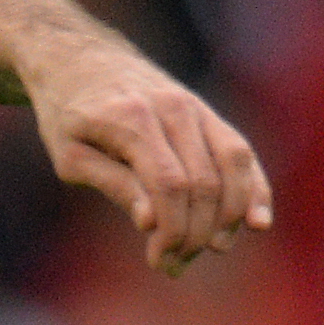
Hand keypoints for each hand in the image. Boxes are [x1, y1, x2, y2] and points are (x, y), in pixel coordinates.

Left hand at [25, 42, 274, 275]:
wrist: (78, 58)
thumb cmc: (66, 112)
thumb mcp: (69, 153)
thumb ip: (112, 183)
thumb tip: (151, 221)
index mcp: (132, 118)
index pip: (169, 185)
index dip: (173, 230)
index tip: (159, 261)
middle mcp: (172, 108)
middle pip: (204, 182)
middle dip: (196, 233)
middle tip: (174, 265)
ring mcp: (194, 107)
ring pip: (232, 165)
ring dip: (229, 216)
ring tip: (212, 249)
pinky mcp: (206, 113)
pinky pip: (240, 150)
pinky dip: (253, 186)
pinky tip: (257, 221)